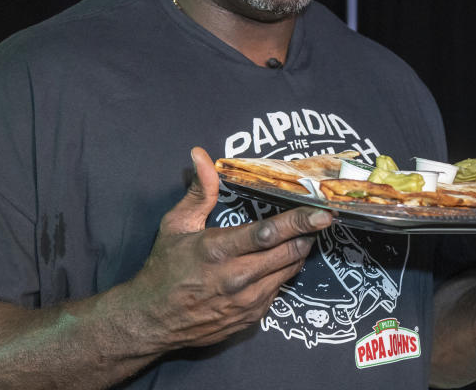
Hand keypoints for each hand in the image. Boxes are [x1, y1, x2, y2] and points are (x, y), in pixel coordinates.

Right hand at [126, 147, 332, 350]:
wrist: (153, 320)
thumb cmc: (164, 268)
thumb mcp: (176, 224)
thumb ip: (199, 190)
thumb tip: (201, 155)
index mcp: (218, 251)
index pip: (268, 233)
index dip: (299, 221)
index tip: (322, 212)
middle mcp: (237, 278)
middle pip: (289, 252)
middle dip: (308, 233)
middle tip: (320, 219)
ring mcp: (247, 301)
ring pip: (289, 270)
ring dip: (298, 251)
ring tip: (301, 235)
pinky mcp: (252, 317)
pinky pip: (279, 289)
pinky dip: (283, 271)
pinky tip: (277, 261)